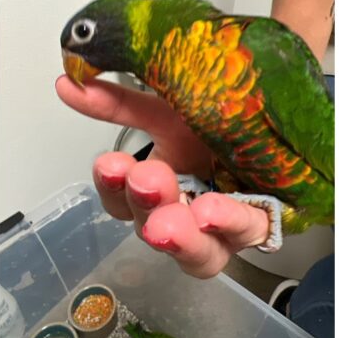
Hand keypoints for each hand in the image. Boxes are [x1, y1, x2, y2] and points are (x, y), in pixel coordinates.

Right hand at [56, 76, 270, 277]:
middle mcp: (186, 212)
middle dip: (146, 206)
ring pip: (197, 254)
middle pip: (154, 228)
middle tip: (146, 179)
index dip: (111, 188)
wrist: (270, 110)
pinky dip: (228, 224)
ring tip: (176, 218)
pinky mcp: (259, 223)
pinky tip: (213, 209)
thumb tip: (67, 83)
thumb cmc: (219, 117)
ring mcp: (222, 226)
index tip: (109, 163)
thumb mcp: (165, 106)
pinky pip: (246, 232)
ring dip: (181, 237)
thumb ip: (118, 102)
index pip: (122, 201)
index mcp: (159, 185)